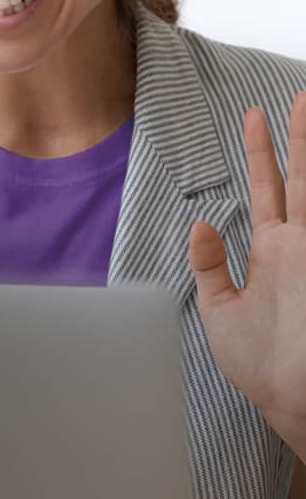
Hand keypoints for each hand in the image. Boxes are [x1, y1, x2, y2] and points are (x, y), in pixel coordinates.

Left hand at [188, 90, 305, 457]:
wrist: (295, 402)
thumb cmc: (262, 366)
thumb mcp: (221, 311)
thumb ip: (210, 265)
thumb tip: (202, 222)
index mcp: (272, 250)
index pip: (267, 187)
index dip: (262, 150)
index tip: (254, 115)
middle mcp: (300, 245)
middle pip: (300, 177)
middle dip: (298, 137)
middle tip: (296, 97)